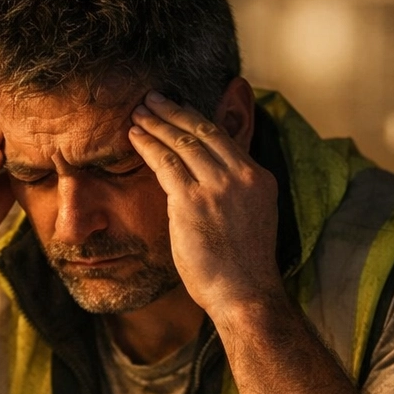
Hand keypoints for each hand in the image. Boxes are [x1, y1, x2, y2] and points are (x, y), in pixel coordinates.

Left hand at [128, 90, 281, 317]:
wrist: (245, 295)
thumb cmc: (242, 268)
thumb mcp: (250, 218)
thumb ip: (235, 192)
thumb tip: (209, 180)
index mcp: (259, 178)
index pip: (224, 138)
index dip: (197, 119)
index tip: (178, 109)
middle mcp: (242, 176)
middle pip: (203, 131)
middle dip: (174, 111)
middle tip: (152, 99)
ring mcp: (219, 187)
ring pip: (182, 141)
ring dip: (156, 124)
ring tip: (138, 113)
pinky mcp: (193, 201)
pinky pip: (165, 162)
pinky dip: (147, 145)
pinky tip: (134, 136)